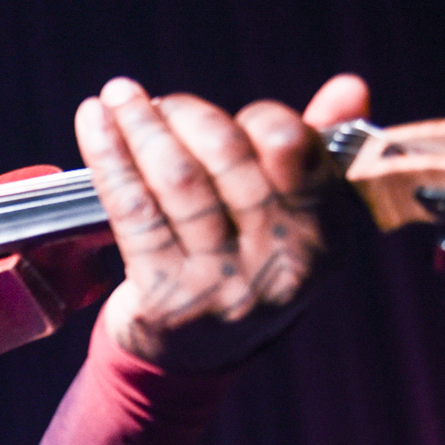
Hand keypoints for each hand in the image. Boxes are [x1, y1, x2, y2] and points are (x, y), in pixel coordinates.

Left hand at [74, 74, 369, 371]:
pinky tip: (94, 123)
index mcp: (325, 238)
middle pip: (227, 160)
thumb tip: (350, 87)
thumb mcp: (290, 219)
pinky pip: (132, 210)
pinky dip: (108, 158)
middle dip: (185, 116)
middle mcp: (280, 266)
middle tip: (153, 100)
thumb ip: (312, 152)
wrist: (191, 357)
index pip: (294, 150)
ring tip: (118, 96)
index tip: (229, 116)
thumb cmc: (241, 264)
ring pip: (177, 181)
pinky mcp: (165, 298)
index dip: (256, 118)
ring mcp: (222, 286)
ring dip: (141, 127)